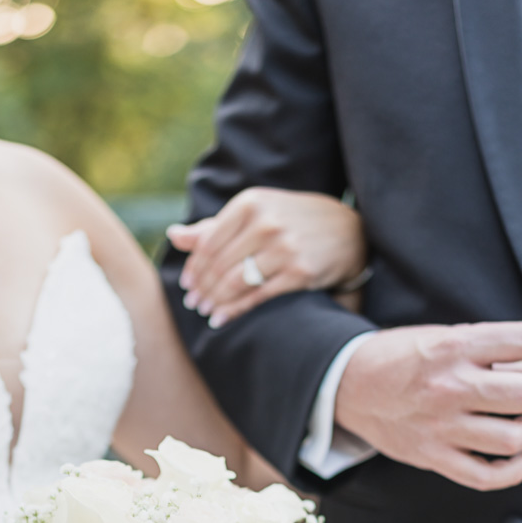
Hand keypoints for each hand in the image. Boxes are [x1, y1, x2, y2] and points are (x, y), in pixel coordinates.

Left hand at [167, 188, 366, 327]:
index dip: (194, 268)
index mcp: (250, 203)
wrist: (347, 231)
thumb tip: (174, 236)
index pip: (209, 242)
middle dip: (202, 288)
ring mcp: (284, 248)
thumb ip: (215, 226)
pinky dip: (234, 311)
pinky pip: (257, 296)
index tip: (187, 285)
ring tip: (206, 312)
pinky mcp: (299, 272)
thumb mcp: (256, 213)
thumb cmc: (294, 221)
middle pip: (219, 264)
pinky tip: (221, 319)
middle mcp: (266, 222)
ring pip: (235, 282)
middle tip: (193, 304)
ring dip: (215, 301)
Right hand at [335, 321, 521, 489]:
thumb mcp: (445, 335)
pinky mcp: (432, 457)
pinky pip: (487, 475)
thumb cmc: (405, 357)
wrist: (349, 385)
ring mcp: (440, 426)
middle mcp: (449, 386)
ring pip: (513, 439)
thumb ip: (492, 349)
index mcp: (455, 346)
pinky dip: (518, 469)